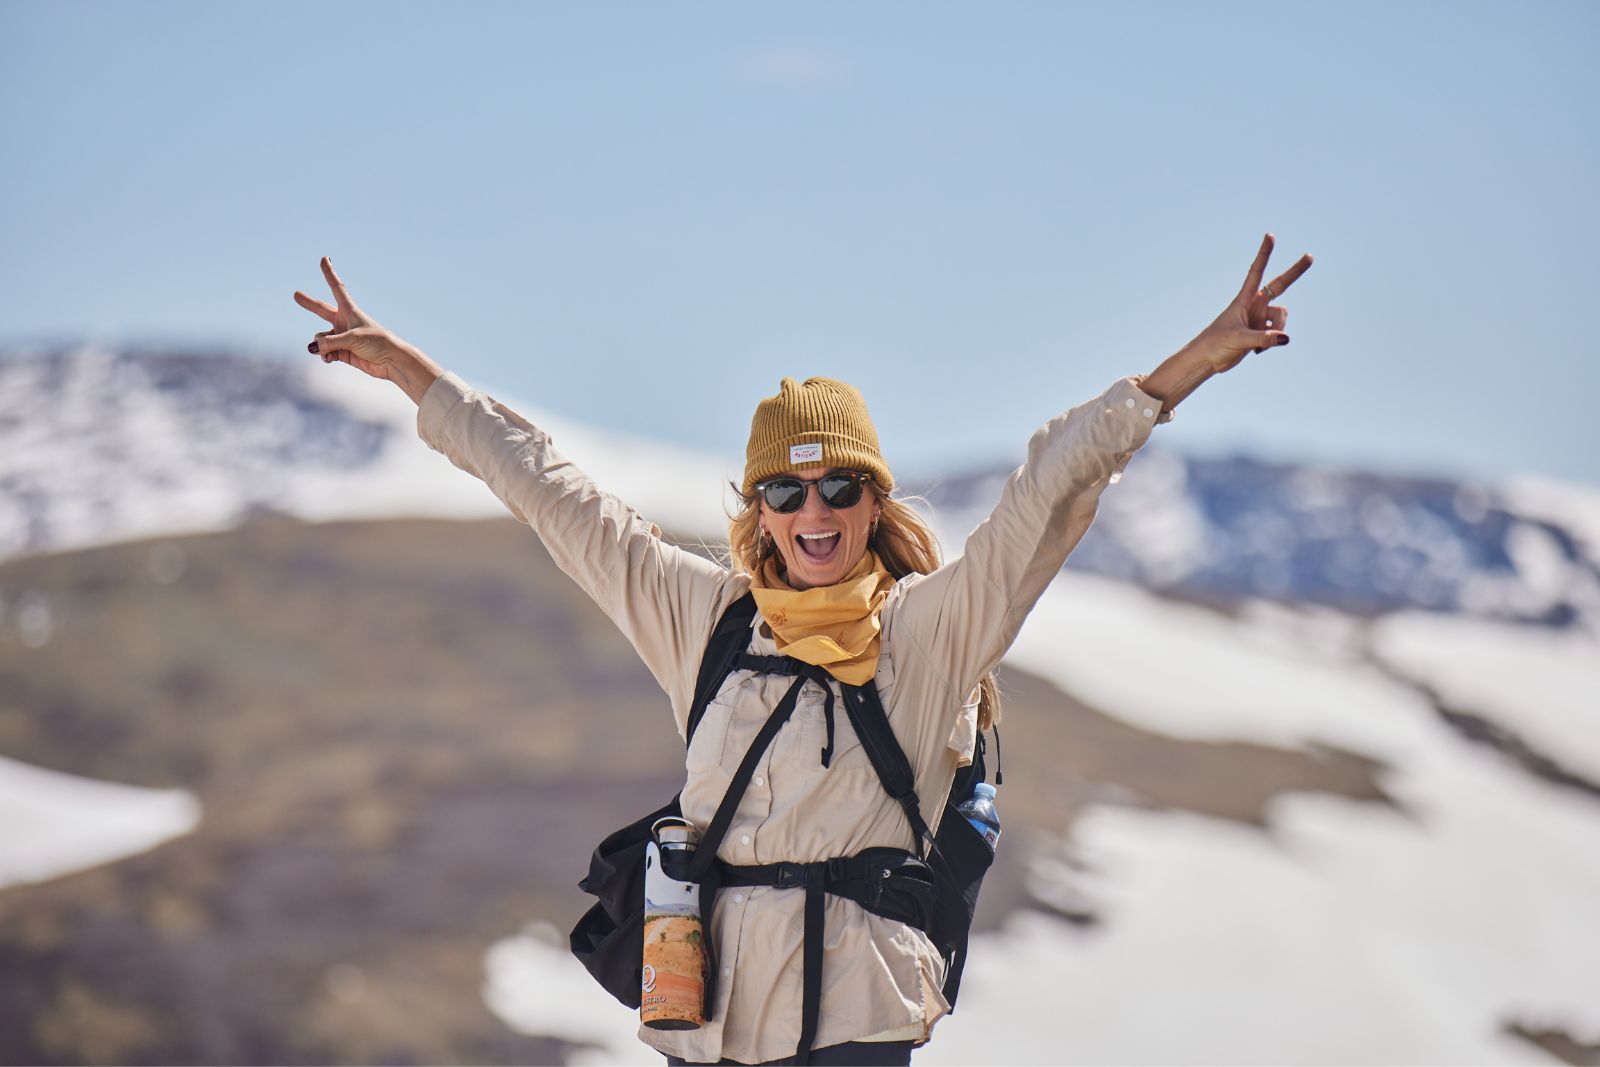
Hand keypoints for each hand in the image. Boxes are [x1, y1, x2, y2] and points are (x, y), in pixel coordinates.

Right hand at [292, 257, 419, 383]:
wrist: (392, 362)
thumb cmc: (377, 343)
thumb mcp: (352, 338)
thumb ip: (330, 342)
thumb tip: (312, 348)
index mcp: (350, 310)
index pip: (337, 288)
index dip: (329, 274)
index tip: (325, 258)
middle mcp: (344, 322)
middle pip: (322, 310)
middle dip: (309, 304)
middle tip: (296, 294)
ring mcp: (342, 337)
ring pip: (320, 337)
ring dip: (319, 345)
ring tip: (326, 351)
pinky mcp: (343, 352)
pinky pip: (325, 352)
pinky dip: (324, 355)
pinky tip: (328, 359)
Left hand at [1188, 233, 1312, 373]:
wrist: (1207, 360)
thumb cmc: (1216, 344)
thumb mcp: (1240, 340)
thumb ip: (1263, 339)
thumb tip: (1286, 338)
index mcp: (1244, 299)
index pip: (1256, 271)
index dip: (1264, 254)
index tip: (1270, 236)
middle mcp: (1254, 305)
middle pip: (1280, 285)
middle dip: (1295, 272)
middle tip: (1310, 256)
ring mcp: (1259, 317)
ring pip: (1281, 317)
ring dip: (1277, 330)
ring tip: (1258, 345)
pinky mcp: (1261, 331)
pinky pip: (1277, 333)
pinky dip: (1271, 343)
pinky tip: (1255, 351)